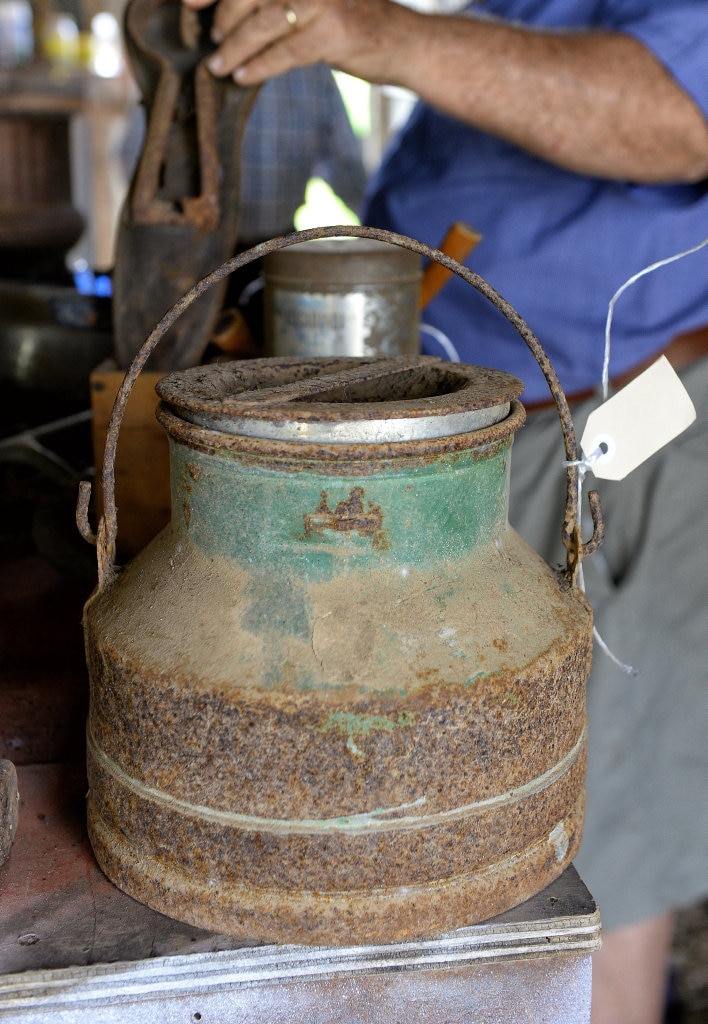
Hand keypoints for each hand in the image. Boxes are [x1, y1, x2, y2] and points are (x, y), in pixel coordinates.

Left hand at [182, 0, 418, 85]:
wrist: (405, 43)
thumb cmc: (356, 22)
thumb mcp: (317, 1)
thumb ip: (282, 1)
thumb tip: (232, 14)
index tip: (190, 2)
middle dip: (224, 16)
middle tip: (211, 39)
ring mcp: (323, 1)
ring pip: (263, 23)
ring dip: (235, 47)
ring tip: (218, 65)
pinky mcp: (333, 32)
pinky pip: (284, 52)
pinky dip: (259, 66)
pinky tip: (243, 76)